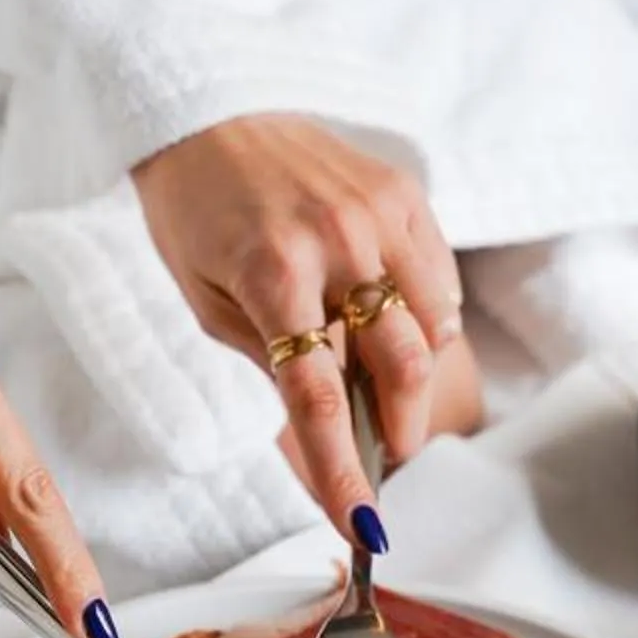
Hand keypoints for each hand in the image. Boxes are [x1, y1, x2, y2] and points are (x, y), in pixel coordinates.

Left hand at [131, 114, 463, 541]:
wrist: (209, 113)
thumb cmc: (198, 216)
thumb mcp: (207, 302)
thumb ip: (269, 365)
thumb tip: (323, 438)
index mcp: (271, 276)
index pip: (318, 397)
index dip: (342, 470)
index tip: (361, 523)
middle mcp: (333, 242)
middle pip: (398, 366)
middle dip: (399, 431)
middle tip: (389, 456)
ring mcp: (375, 213)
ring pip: (433, 328)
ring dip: (416, 379)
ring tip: (384, 386)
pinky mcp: (402, 192)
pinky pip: (440, 281)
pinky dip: (429, 321)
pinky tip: (395, 326)